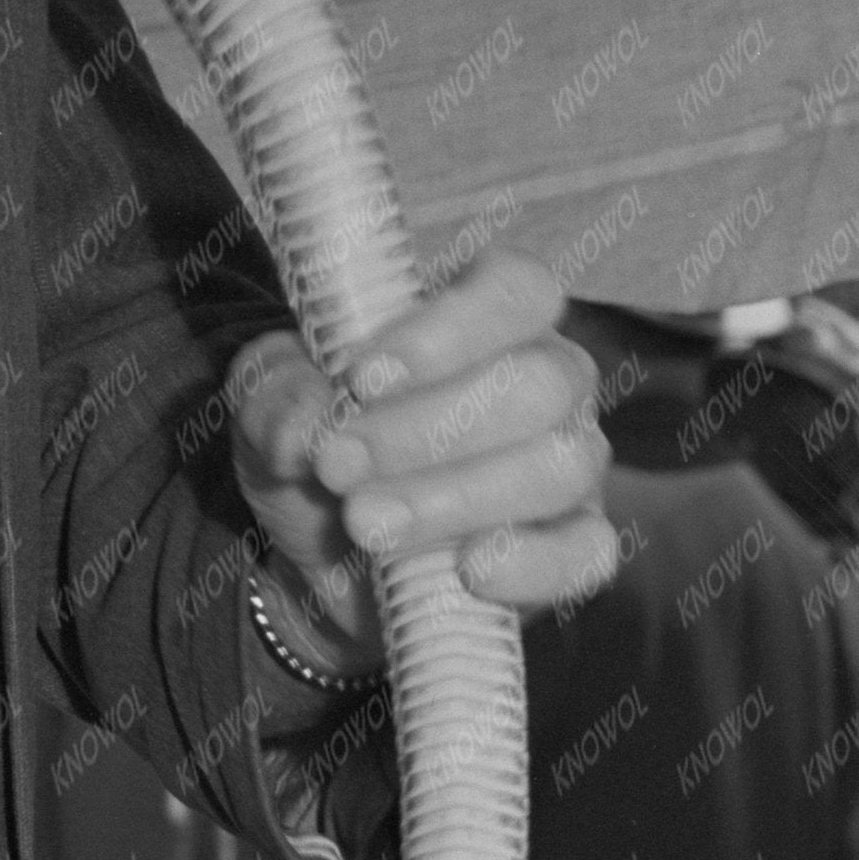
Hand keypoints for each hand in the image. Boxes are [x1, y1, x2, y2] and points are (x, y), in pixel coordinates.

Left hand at [225, 258, 617, 654]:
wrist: (325, 558)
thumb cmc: (316, 449)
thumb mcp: (270, 411)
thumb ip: (275, 398)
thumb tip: (303, 428)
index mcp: (484, 319)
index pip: (515, 289)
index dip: (448, 329)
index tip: (362, 378)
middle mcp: (546, 380)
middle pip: (539, 382)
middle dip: (427, 429)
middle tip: (336, 465)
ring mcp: (570, 463)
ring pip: (559, 465)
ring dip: (454, 496)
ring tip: (364, 523)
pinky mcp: (576, 546)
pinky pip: (588, 551)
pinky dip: (530, 562)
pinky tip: (468, 569)